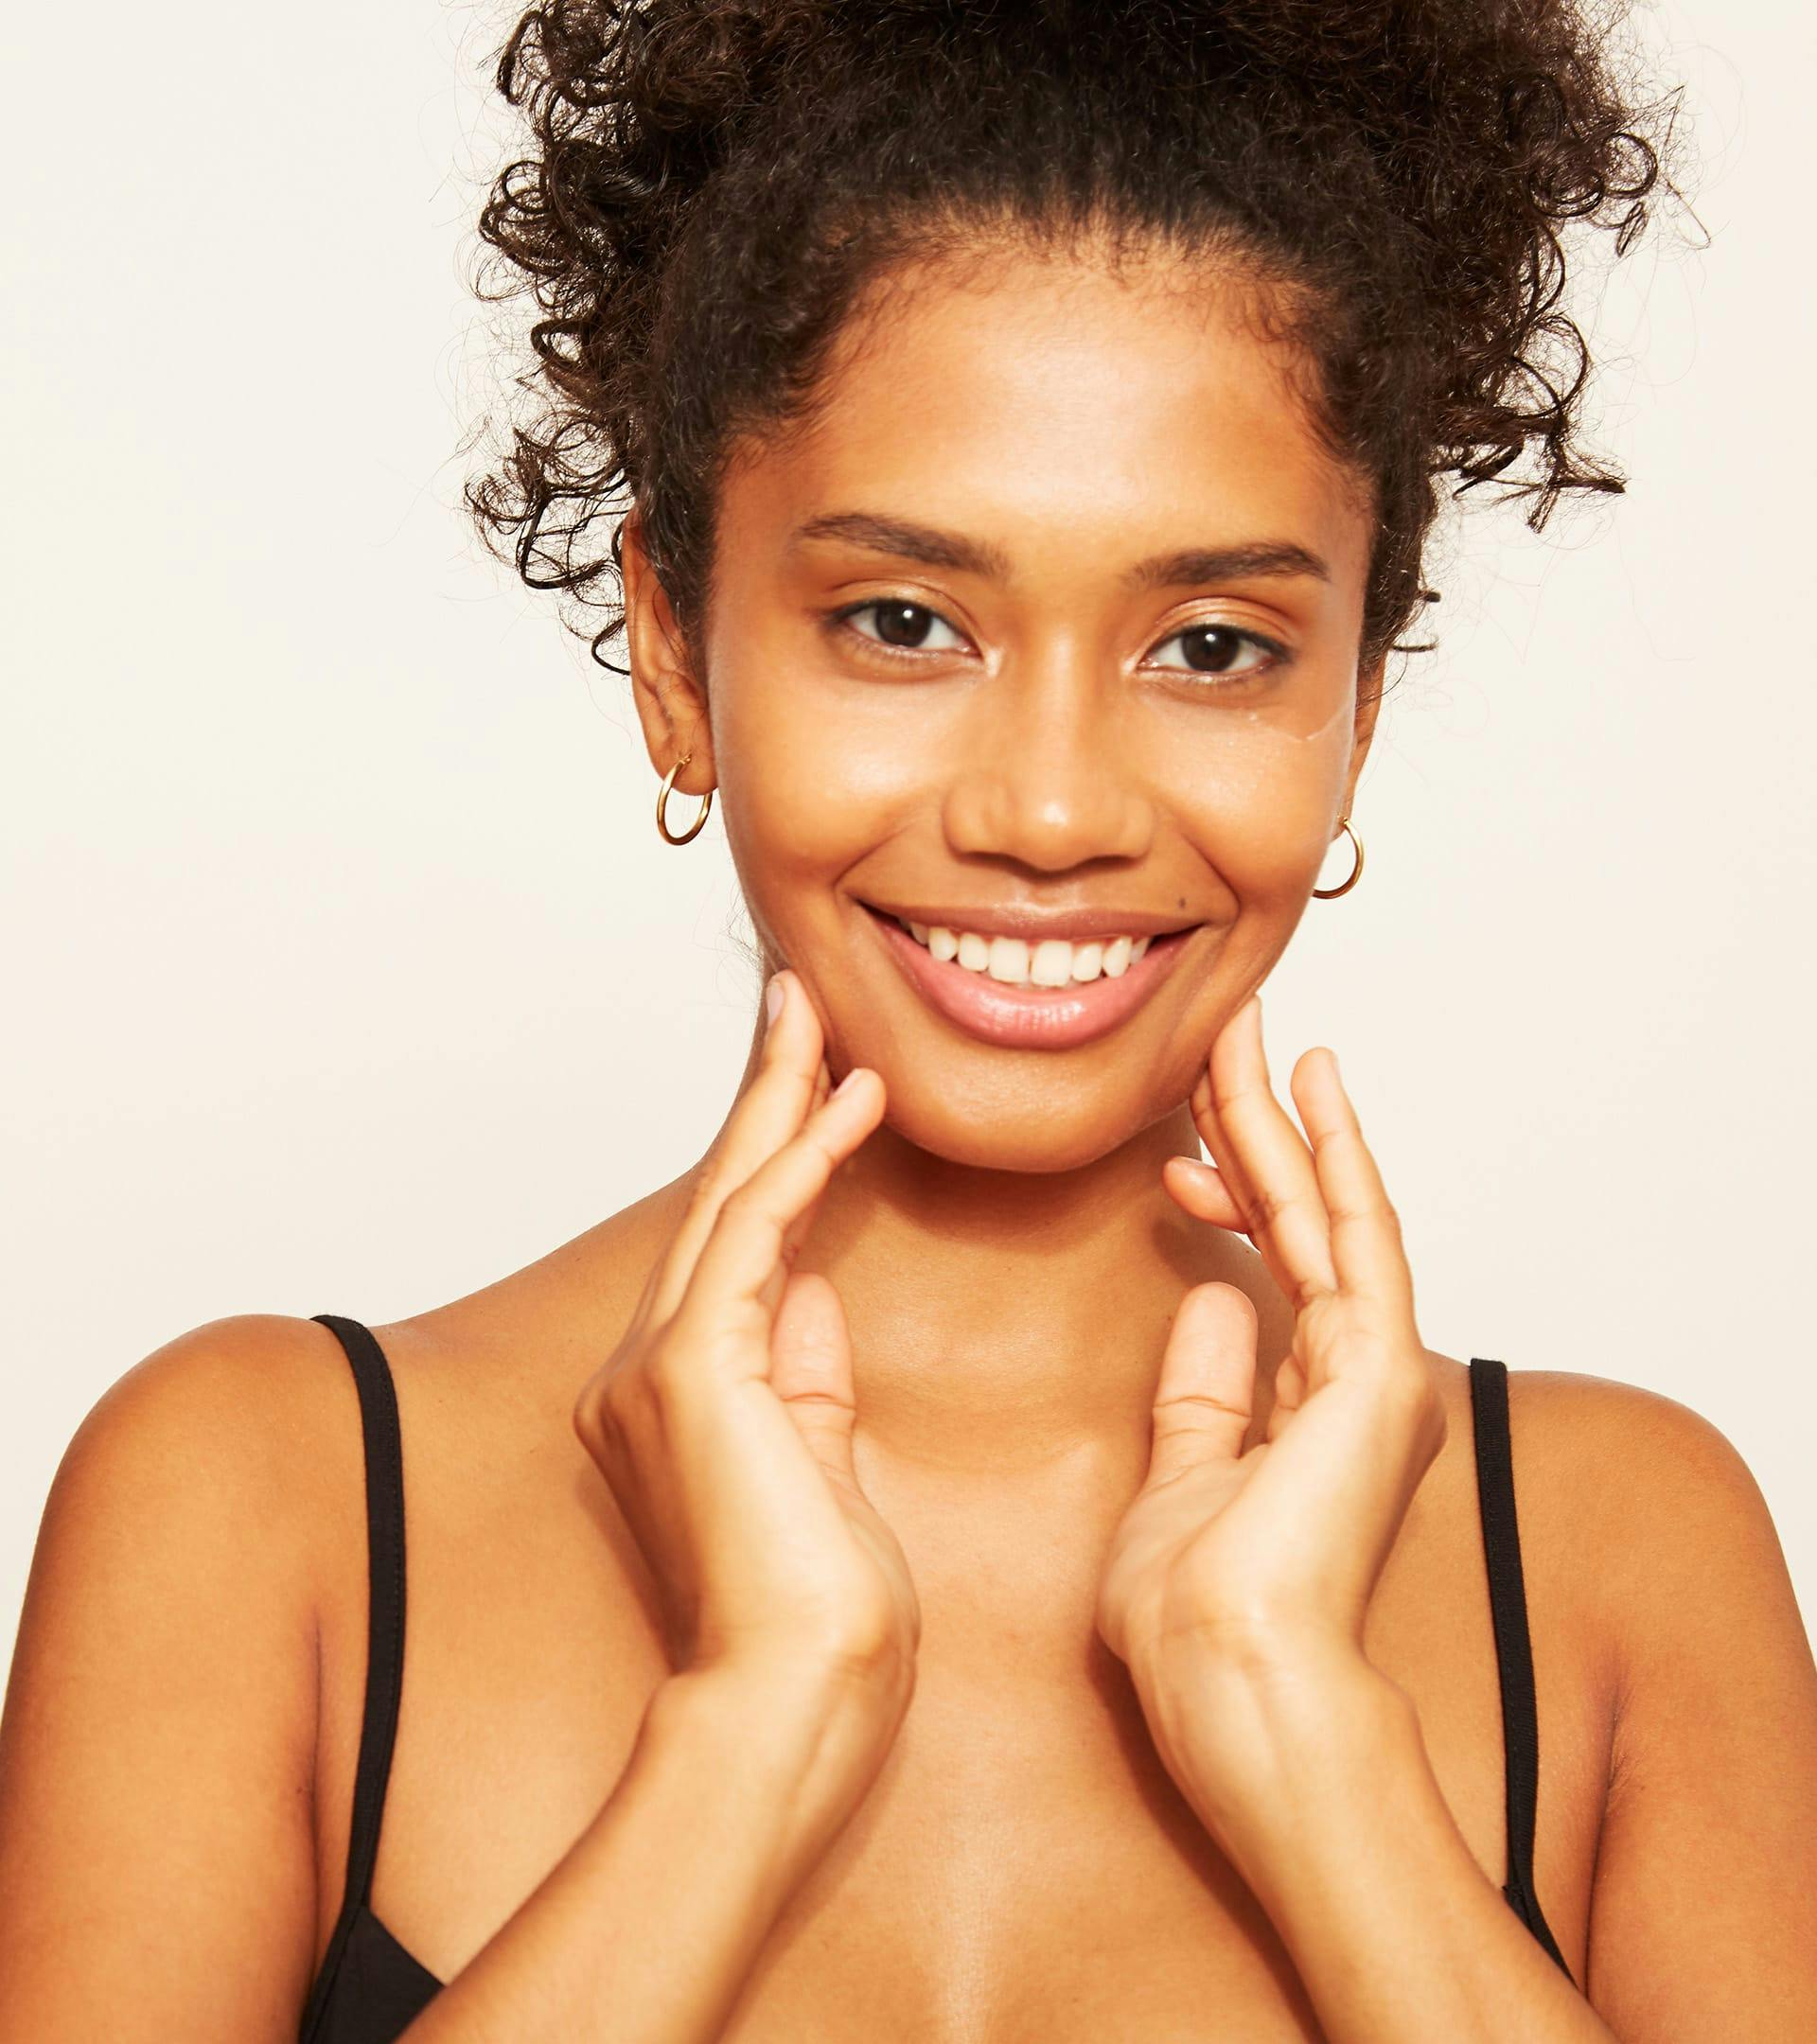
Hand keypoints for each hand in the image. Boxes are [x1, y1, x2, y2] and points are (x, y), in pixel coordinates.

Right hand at [573, 969, 919, 1721]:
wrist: (793, 1702)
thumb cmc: (817, 1612)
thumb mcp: (820, 1464)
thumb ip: (805, 1375)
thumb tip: (813, 1290)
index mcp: (674, 1394)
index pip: (732, 1243)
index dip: (771, 1153)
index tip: (815, 1082)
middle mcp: (645, 1369)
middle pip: (716, 1200)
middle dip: (763, 1096)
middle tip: (798, 1005)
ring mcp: (657, 1368)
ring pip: (726, 1200)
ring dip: (779, 1103)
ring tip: (821, 1023)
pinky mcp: (693, 1370)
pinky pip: (753, 1237)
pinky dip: (800, 1162)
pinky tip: (848, 1104)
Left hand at [1094, 992, 1445, 1698]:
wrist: (1225, 1677)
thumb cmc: (1194, 1613)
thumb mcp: (1180, 1476)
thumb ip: (1203, 1392)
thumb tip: (1211, 1302)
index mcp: (1313, 1409)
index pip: (1276, 1270)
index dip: (1227, 1201)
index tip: (1171, 1161)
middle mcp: (1356, 1380)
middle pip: (1303, 1222)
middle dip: (1259, 1127)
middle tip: (1226, 1038)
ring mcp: (1374, 1372)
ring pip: (1326, 1210)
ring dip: (1285, 1118)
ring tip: (1254, 1031)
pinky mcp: (1377, 1366)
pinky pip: (1355, 1233)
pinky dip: (1335, 1153)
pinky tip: (1314, 1085)